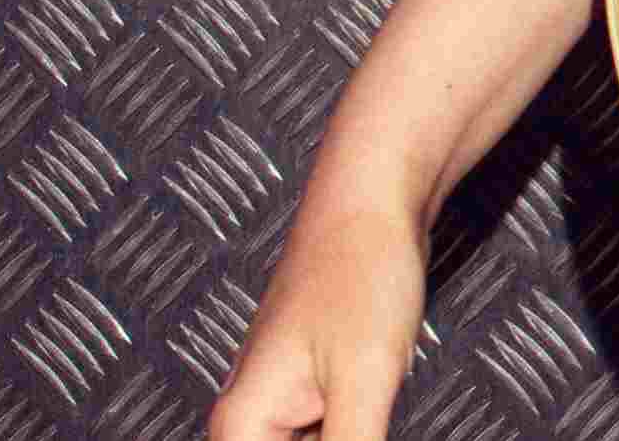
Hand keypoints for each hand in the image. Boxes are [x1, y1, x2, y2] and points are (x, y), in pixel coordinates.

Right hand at [207, 196, 429, 440]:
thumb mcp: (364, 381)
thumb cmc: (360, 273)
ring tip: (372, 403)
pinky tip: (376, 414)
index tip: (352, 429)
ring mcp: (280, 410)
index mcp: (242, 426)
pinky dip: (357, 439)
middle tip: (366, 416)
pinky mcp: (314, 398)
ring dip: (352, 439)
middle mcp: (249, 422)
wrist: (371, 201)